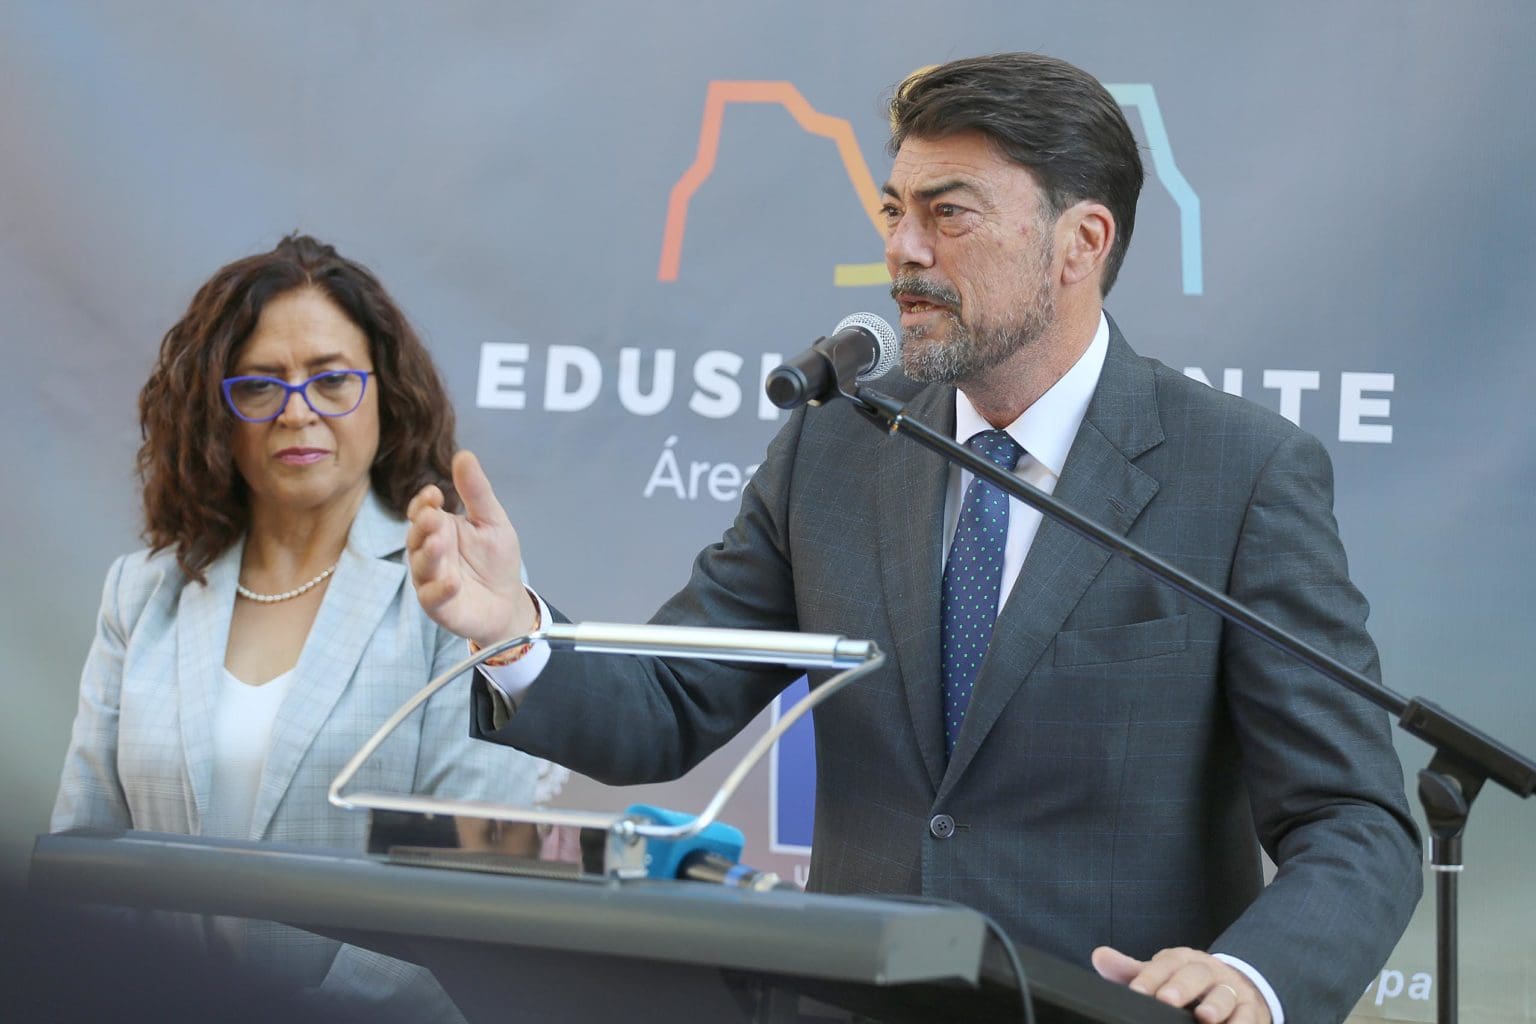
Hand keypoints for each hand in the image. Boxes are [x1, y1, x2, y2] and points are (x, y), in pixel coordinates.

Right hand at [406, 450, 535, 646]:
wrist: (508, 601)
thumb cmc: (495, 559)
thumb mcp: (492, 520)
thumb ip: (476, 492)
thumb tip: (464, 455)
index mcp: (440, 529)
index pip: (422, 512)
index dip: (424, 504)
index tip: (434, 495)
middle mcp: (430, 553)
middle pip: (417, 537)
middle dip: (423, 527)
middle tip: (433, 518)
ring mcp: (431, 579)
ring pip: (421, 566)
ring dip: (429, 556)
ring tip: (441, 545)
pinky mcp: (438, 606)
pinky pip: (432, 598)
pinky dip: (439, 590)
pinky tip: (451, 582)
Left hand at [1092, 945, 1270, 1023]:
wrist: (1237, 987)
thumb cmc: (1189, 984)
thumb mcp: (1162, 974)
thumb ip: (1132, 971)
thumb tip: (1099, 956)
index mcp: (1184, 960)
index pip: (1166, 963)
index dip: (1150, 976)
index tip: (1137, 991)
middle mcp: (1210, 971)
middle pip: (1197, 974)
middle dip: (1182, 987)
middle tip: (1167, 1000)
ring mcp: (1233, 990)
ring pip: (1225, 995)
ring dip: (1215, 1006)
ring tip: (1204, 1017)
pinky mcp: (1251, 1011)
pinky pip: (1248, 1017)